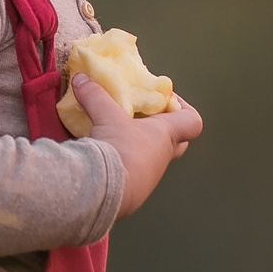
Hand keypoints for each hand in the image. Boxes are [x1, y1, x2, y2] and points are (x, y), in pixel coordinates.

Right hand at [70, 77, 204, 217]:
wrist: (106, 193)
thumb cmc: (118, 149)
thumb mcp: (105, 117)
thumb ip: (95, 95)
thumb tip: (81, 78)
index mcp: (165, 135)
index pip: (192, 121)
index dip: (183, 108)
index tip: (164, 99)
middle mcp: (162, 157)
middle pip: (177, 141)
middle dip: (162, 128)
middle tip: (142, 117)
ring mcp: (150, 177)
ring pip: (152, 158)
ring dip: (139, 146)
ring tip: (115, 134)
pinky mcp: (133, 193)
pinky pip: (134, 173)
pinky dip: (123, 163)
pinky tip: (104, 157)